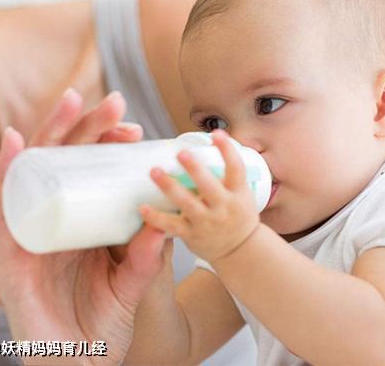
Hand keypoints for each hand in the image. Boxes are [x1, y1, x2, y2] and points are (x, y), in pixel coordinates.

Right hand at [0, 89, 169, 364]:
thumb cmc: (102, 327)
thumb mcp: (132, 284)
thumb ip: (147, 255)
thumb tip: (165, 218)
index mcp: (81, 227)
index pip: (91, 174)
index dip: (108, 146)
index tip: (134, 129)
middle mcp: (54, 224)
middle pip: (65, 164)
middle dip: (87, 128)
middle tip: (115, 103)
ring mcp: (31, 235)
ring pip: (35, 174)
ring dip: (50, 134)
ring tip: (73, 101)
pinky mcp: (11, 255)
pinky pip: (3, 209)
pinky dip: (6, 173)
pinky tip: (17, 142)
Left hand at [140, 129, 260, 262]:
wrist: (240, 249)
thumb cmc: (238, 215)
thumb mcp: (242, 194)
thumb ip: (227, 174)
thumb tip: (211, 143)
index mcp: (238, 193)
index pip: (236, 168)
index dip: (227, 150)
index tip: (217, 134)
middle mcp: (224, 207)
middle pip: (209, 185)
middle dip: (195, 169)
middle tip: (181, 153)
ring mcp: (207, 221)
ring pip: (187, 204)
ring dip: (169, 186)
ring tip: (154, 171)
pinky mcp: (191, 234)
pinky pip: (171, 225)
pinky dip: (155, 217)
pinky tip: (142, 207)